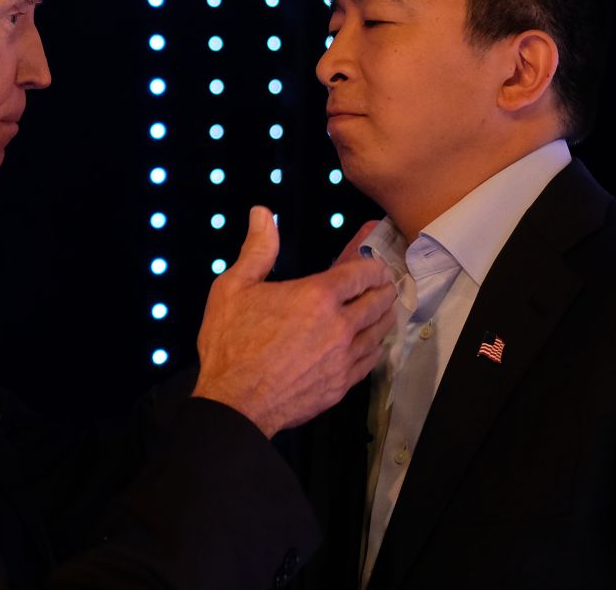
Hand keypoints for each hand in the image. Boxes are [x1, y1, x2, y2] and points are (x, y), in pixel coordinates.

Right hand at [191, 207, 397, 437]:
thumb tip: (262, 214)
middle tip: (383, 282)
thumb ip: (257, 249)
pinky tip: (371, 343)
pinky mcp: (341, 384)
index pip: (363, 273)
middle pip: (380, 301)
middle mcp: (340, 326)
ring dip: (384, 316)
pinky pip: (371, 361)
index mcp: (317, 296)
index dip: (373, 264)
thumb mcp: (234, 287)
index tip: (376, 261)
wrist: (235, 403)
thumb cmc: (231, 344)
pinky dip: (376, 346)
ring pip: (381, 331)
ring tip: (382, 308)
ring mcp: (344, 358)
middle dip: (384, 287)